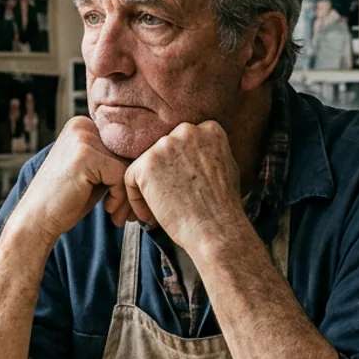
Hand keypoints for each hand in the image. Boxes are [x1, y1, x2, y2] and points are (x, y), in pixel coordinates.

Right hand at [11, 116, 130, 243]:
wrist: (36, 220)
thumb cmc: (67, 200)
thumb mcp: (93, 172)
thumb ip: (114, 159)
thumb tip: (150, 156)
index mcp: (83, 125)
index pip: (124, 145)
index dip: (130, 172)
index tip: (128, 198)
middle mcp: (82, 125)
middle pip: (128, 153)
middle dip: (131, 185)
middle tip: (125, 211)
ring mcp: (82, 138)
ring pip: (127, 165)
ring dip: (128, 194)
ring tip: (118, 214)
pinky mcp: (84, 156)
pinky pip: (120, 175)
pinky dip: (119, 197)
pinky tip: (107, 208)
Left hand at [122, 121, 245, 252]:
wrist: (215, 229)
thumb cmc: (222, 208)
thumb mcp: (226, 166)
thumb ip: (208, 152)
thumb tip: (193, 152)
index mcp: (209, 129)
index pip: (184, 142)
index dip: (181, 167)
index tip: (184, 187)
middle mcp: (187, 130)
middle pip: (164, 151)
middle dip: (164, 175)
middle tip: (172, 200)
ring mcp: (166, 145)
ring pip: (146, 165)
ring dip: (150, 188)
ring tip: (162, 210)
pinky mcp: (147, 163)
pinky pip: (131, 178)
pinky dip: (137, 199)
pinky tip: (150, 216)